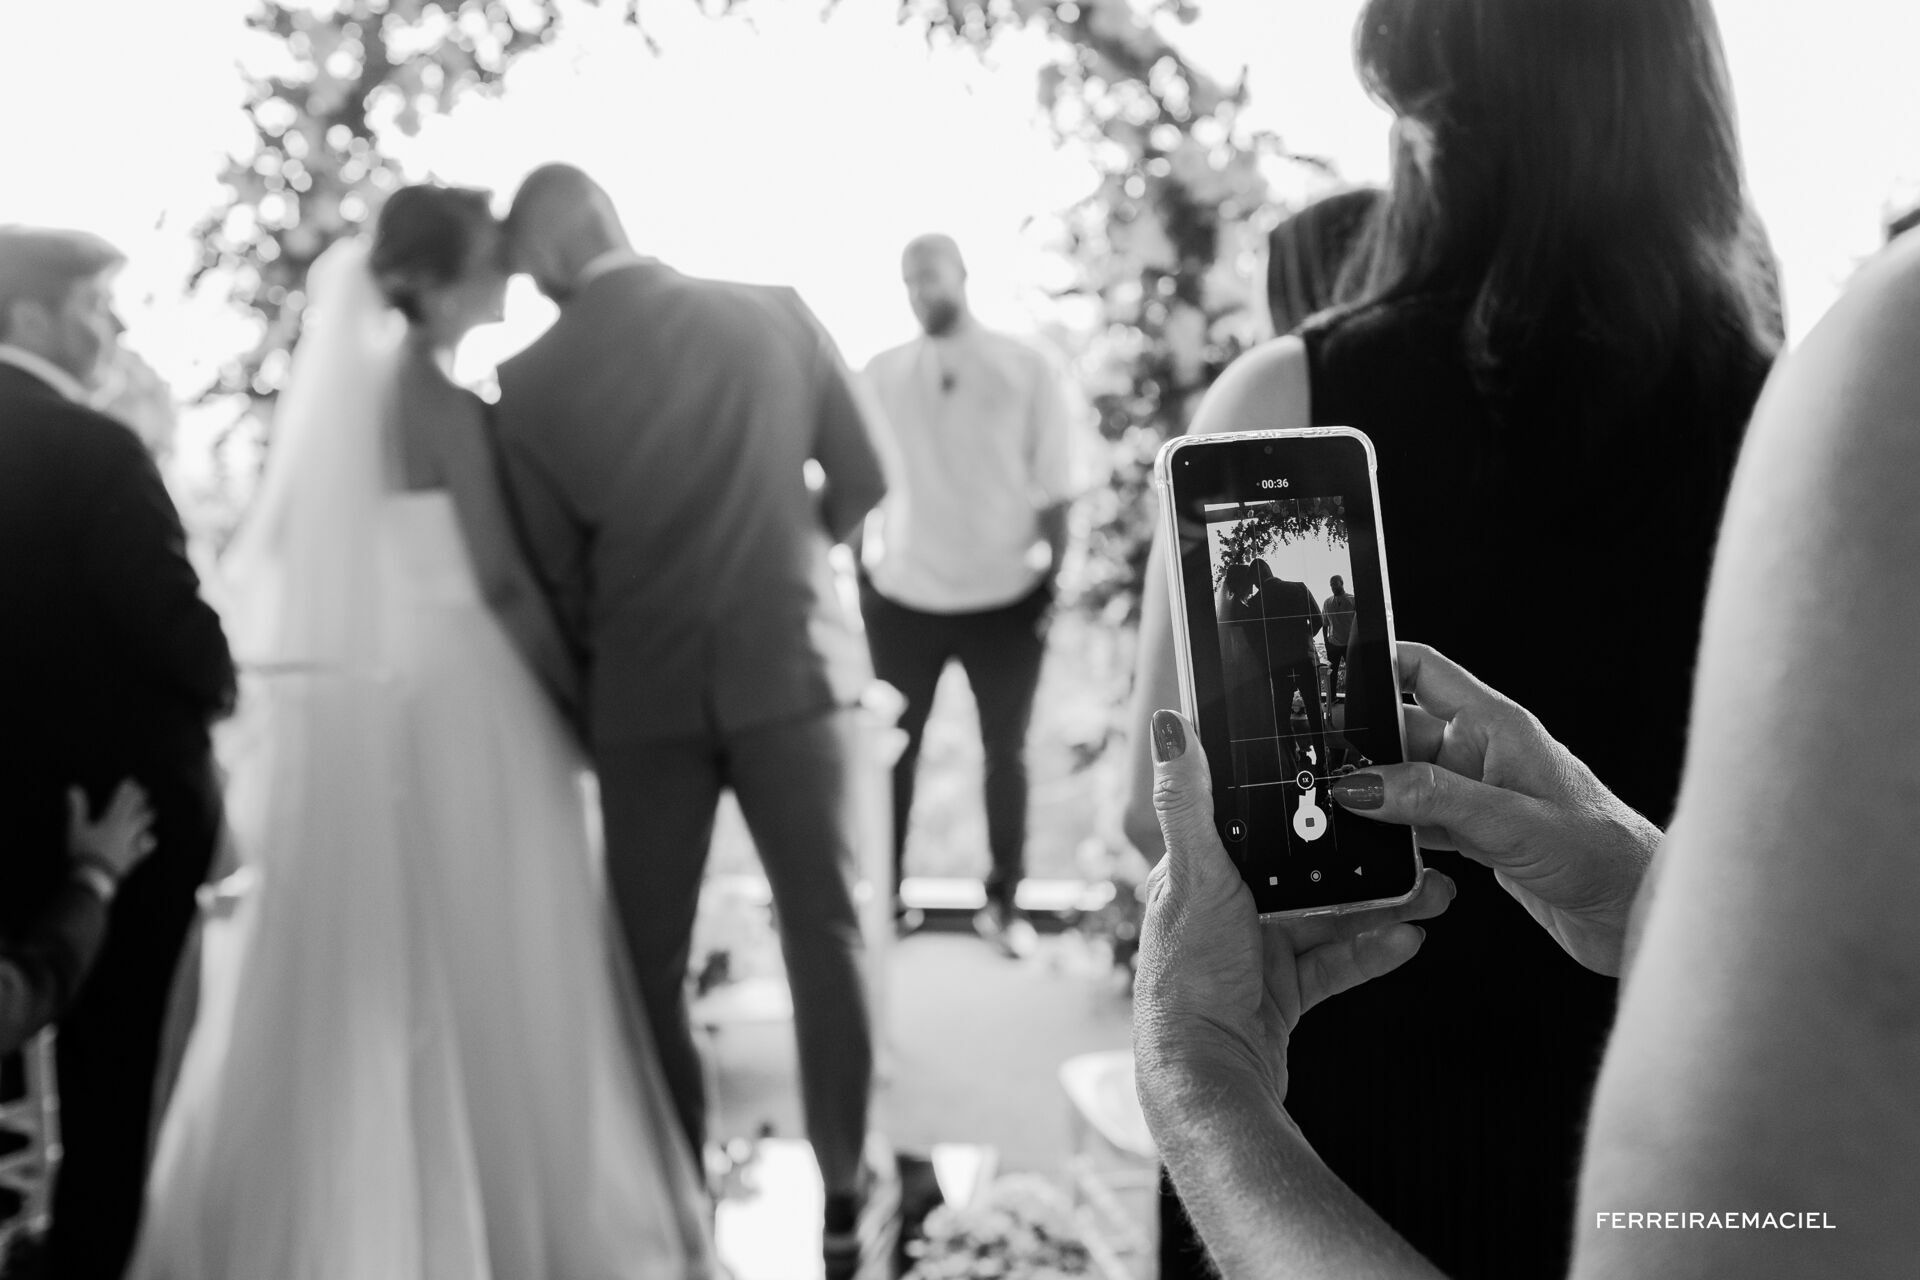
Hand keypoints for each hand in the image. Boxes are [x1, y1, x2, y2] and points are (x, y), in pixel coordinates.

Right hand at [67, 780, 156, 879]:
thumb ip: (77, 808)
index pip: (121, 802)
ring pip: (142, 826)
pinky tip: (151, 839)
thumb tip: (73, 788)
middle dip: (139, 800)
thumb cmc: (83, 852)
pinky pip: (144, 848)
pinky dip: (148, 842)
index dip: (126, 791)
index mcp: (111, 821)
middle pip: (134, 811)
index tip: (131, 781)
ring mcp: (131, 843)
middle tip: (143, 791)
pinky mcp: (132, 857)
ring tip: (151, 810)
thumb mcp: (76, 829)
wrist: (95, 876)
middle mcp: (125, 830)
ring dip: (146, 816)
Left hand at [1134, 709, 1454, 1114]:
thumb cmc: (1186, 977)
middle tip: (1419, 848)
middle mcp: (1227, 906)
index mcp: (1199, 871)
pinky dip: (1372, 951)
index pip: (1260, 822)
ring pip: (1332, 916)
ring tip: (1433, 894)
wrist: (1207, 1077)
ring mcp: (1257, 952)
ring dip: (1382, 905)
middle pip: (1308, 870)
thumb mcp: (1193, 875)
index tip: (1363, 789)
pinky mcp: (1283, 993)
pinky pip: (1337, 965)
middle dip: (1365, 859)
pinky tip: (1410, 939)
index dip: (1311, 806)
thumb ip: (1190, 802)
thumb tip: (1170, 726)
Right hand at [1326, 643, 1660, 975]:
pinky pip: (1415, 822)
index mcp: (1495, 724)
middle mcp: (1481, 752)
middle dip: (1359, 746)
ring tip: (1339, 812)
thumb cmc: (1604, 853)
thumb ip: (1432, 799)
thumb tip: (1363, 785)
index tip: (1326, 672)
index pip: (1421, 670)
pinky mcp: (1474, 834)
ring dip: (1375, 797)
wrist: (1637, 912)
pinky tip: (1377, 848)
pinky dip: (1393, 834)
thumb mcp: (1509, 820)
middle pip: (1398, 731)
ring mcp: (1475, 794)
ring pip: (1402, 781)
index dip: (1373, 661)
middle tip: (1318, 765)